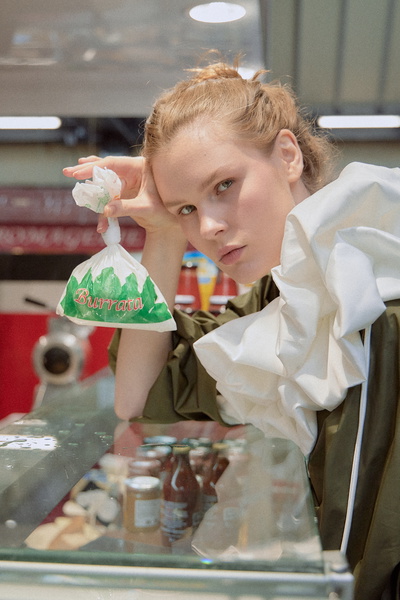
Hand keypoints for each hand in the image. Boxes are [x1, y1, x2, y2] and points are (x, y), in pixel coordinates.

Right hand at [63, 155, 180, 234]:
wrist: (171, 225)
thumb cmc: (166, 212)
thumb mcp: (147, 208)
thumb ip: (126, 207)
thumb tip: (105, 210)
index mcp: (140, 167)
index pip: (113, 163)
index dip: (95, 167)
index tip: (79, 171)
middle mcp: (132, 172)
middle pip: (106, 168)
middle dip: (87, 170)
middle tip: (68, 171)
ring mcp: (128, 183)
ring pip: (105, 182)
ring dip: (91, 188)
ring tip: (74, 180)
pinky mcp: (124, 194)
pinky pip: (109, 197)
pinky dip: (101, 205)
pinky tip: (96, 212)